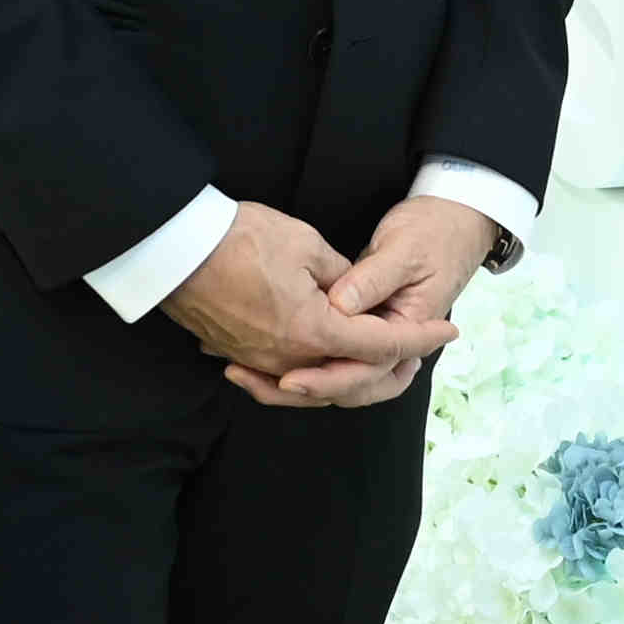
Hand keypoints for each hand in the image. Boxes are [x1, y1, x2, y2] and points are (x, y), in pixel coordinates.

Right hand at [165, 199, 458, 410]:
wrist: (175, 250)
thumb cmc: (240, 238)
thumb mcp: (306, 244)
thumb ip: (342, 277)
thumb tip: (355, 294)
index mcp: (314, 330)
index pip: (381, 343)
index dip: (419, 338)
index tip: (448, 331)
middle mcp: (289, 356)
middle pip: (353, 379)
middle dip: (392, 368)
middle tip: (417, 353)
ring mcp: (262, 361)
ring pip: (318, 384)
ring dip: (352, 376)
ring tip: (379, 360)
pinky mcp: (240, 355)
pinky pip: (283, 379)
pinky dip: (309, 377)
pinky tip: (318, 365)